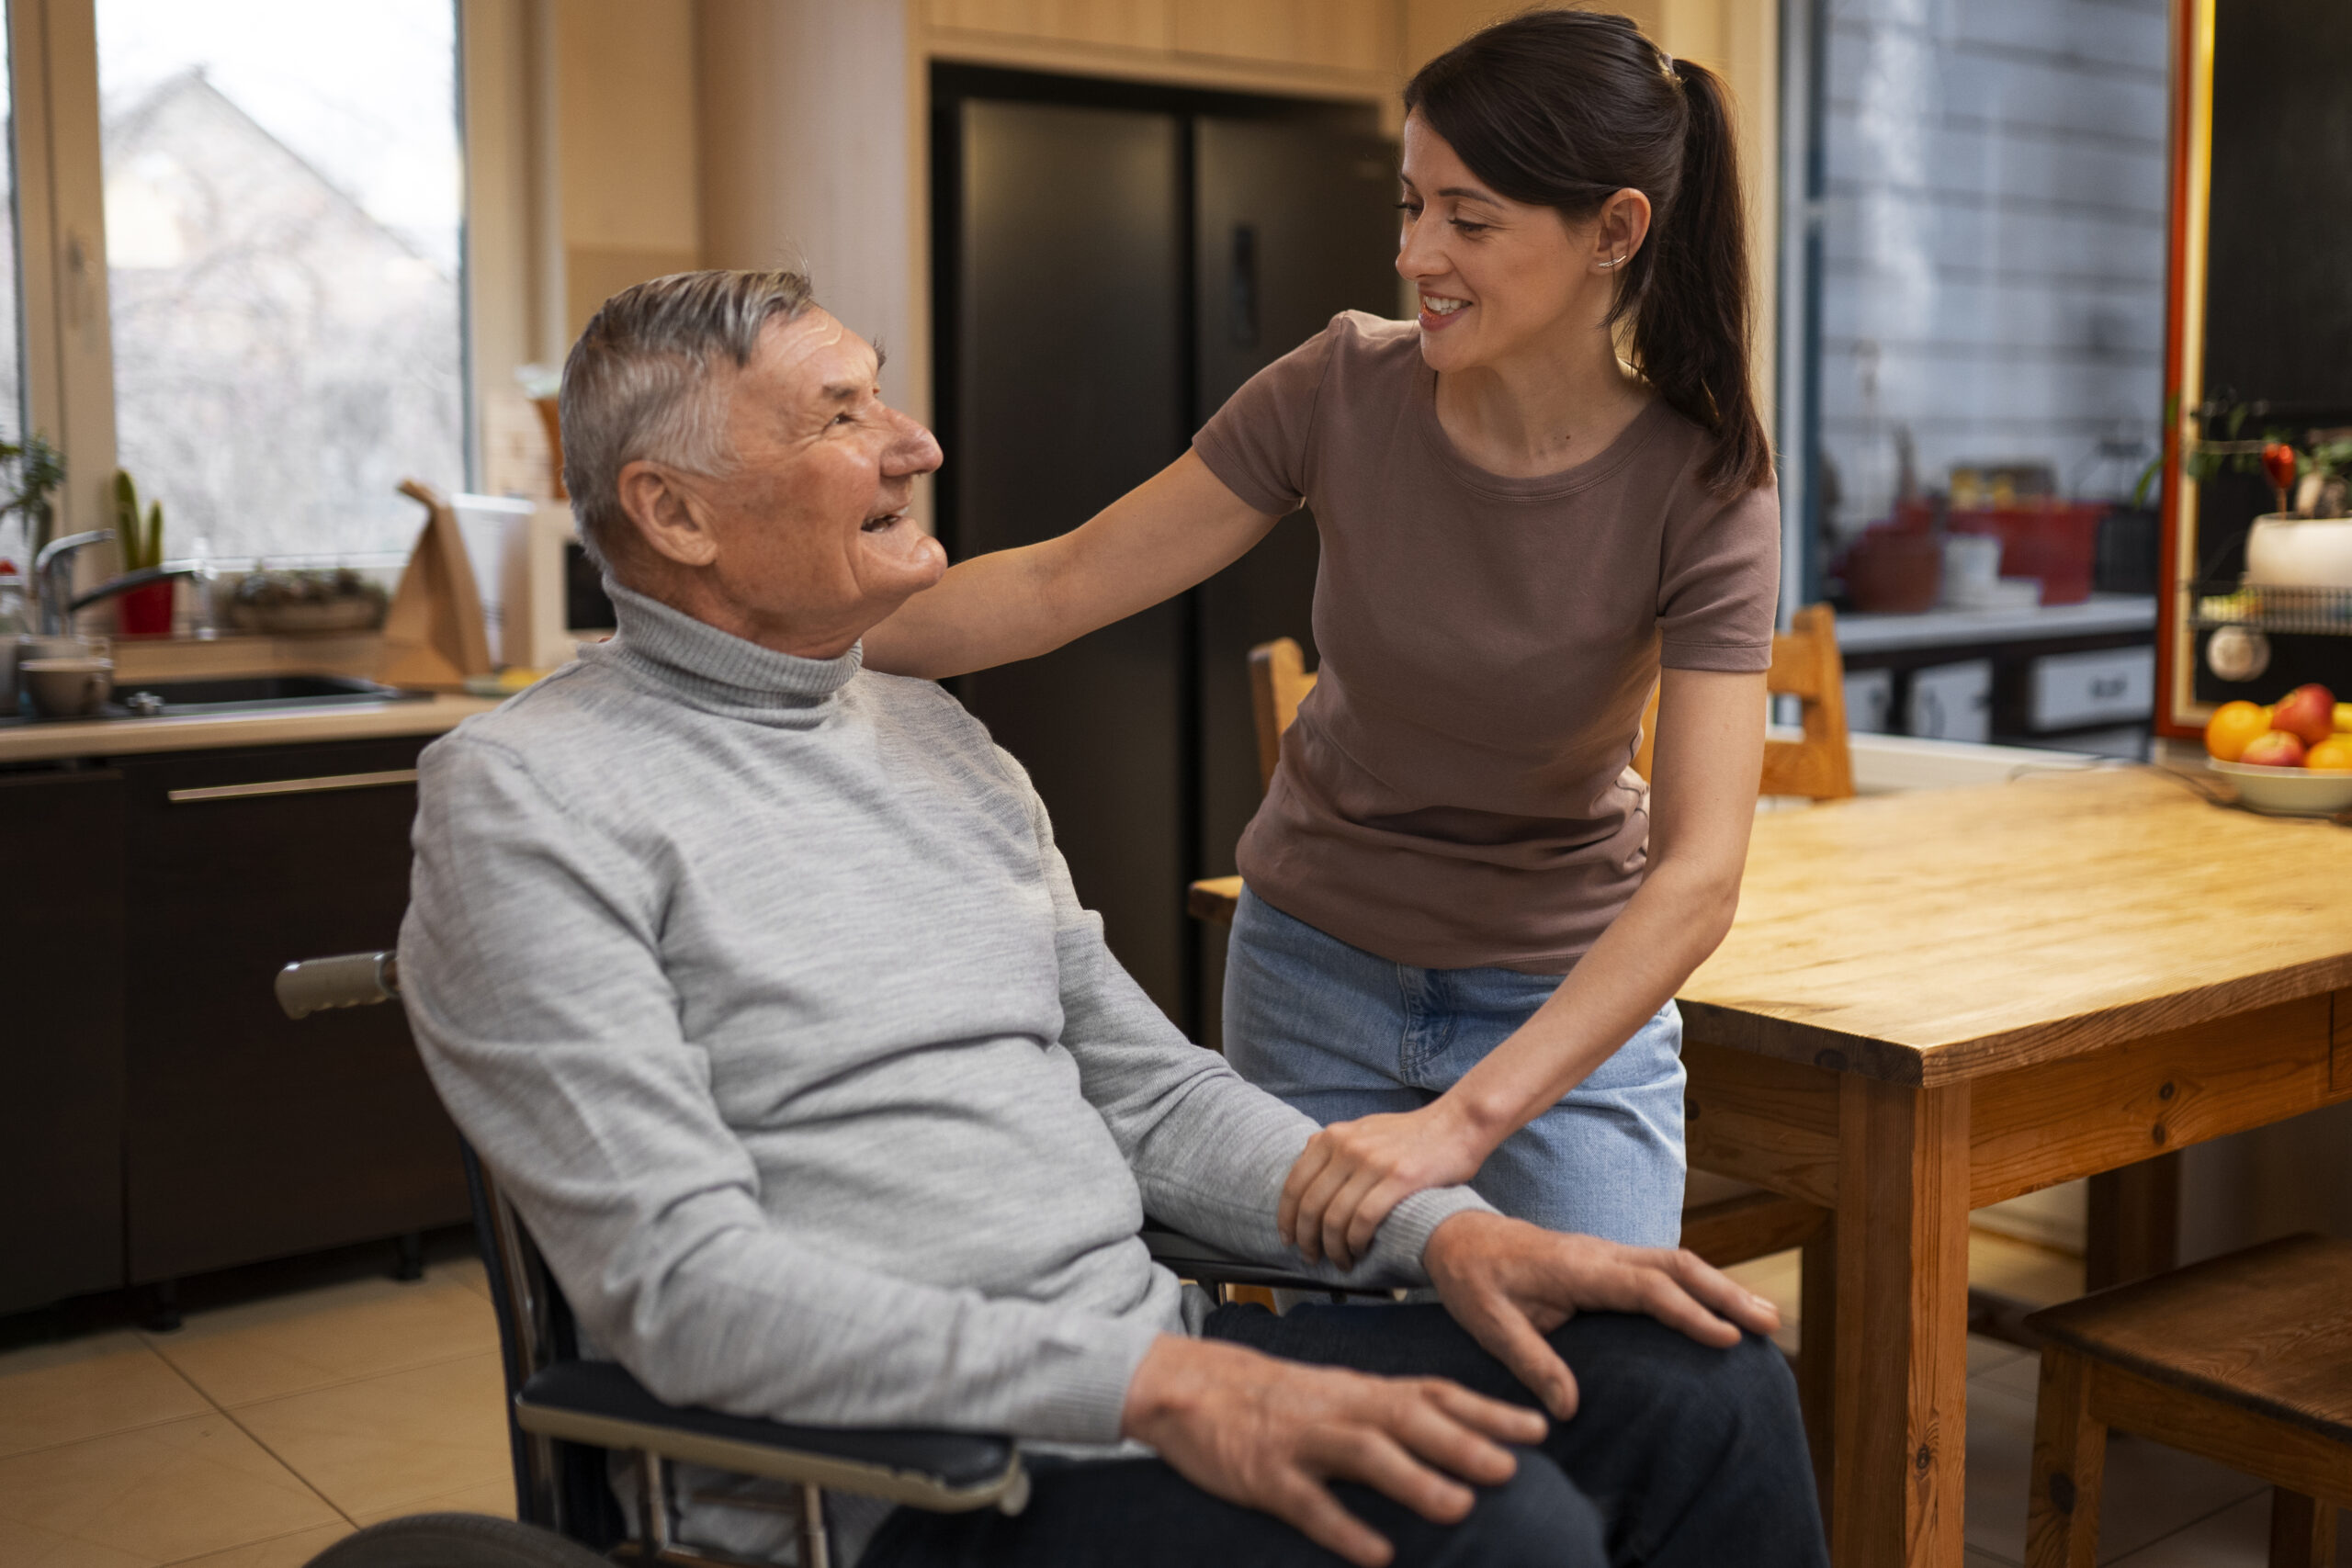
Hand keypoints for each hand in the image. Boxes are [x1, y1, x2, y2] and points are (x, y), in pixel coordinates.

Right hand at [1120, 1334, 1546, 1566]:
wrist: (1190, 1387)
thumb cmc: (1275, 1399)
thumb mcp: (1338, 1395)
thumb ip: (1390, 1413)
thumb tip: (1461, 1439)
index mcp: (1360, 1391)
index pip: (1434, 1393)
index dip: (1487, 1411)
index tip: (1539, 1428)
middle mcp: (1339, 1408)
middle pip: (1408, 1418)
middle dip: (1462, 1443)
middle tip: (1511, 1470)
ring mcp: (1301, 1440)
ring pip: (1363, 1453)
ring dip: (1413, 1480)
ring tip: (1458, 1509)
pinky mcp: (1265, 1475)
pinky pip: (1307, 1502)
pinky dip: (1343, 1527)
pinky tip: (1376, 1555)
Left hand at [1280, 1098, 1491, 1269]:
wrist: (1457, 1124)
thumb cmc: (1411, 1134)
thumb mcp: (1363, 1130)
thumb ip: (1336, 1148)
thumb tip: (1309, 1171)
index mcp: (1333, 1137)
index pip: (1295, 1184)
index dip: (1287, 1217)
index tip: (1288, 1239)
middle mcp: (1347, 1147)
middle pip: (1311, 1206)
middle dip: (1307, 1240)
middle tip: (1312, 1258)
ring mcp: (1372, 1162)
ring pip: (1335, 1218)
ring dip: (1333, 1248)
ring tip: (1341, 1262)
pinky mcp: (1399, 1178)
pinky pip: (1364, 1220)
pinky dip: (1357, 1242)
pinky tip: (1360, 1251)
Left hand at [1421, 1211, 1780, 1418]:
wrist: (1453, 1235)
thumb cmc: (1471, 1281)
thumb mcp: (1489, 1325)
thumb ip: (1530, 1361)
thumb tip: (1569, 1408)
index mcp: (1576, 1269)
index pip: (1645, 1287)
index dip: (1688, 1312)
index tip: (1727, 1338)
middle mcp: (1600, 1254)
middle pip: (1676, 1265)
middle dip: (1725, 1293)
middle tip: (1769, 1324)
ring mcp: (1607, 1253)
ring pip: (1675, 1262)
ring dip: (1720, 1286)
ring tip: (1764, 1317)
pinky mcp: (1607, 1260)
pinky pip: (1662, 1267)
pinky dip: (1699, 1283)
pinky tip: (1722, 1306)